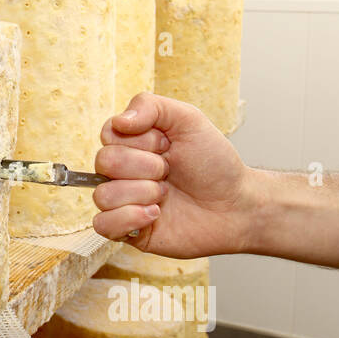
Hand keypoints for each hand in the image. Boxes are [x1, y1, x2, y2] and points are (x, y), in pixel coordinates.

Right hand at [91, 92, 254, 256]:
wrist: (236, 205)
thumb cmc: (214, 163)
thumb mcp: (189, 120)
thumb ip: (150, 106)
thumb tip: (118, 121)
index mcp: (132, 143)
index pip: (108, 134)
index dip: (140, 140)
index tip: (168, 145)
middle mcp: (122, 172)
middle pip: (105, 162)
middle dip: (146, 166)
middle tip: (170, 171)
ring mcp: (123, 202)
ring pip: (102, 196)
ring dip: (142, 193)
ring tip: (166, 195)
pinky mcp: (128, 231)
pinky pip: (103, 225)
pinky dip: (129, 218)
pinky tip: (156, 214)